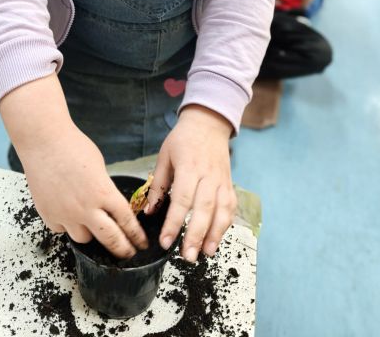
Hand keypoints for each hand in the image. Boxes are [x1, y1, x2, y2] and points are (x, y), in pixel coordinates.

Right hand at [19, 121, 148, 258]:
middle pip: (110, 239)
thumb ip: (104, 188)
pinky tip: (67, 212)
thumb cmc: (72, 147)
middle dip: (123, 250)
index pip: (126, 222)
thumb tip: (107, 203)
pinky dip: (66, 224)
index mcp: (104, 192)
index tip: (141, 243)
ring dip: (90, 234)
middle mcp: (86, 208)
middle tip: (128, 253)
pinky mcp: (49, 216)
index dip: (136, 236)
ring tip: (91, 225)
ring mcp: (66, 214)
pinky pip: (62, 229)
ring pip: (84, 238)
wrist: (43, 142)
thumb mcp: (99, 166)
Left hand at [146, 104, 235, 261]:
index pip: (182, 199)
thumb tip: (149, 212)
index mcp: (188, 166)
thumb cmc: (182, 140)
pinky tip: (217, 239)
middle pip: (204, 209)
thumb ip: (158, 185)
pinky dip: (225, 225)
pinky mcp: (229, 184)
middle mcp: (208, 175)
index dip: (174, 222)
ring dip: (214, 234)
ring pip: (221, 210)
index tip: (166, 241)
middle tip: (187, 256)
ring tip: (204, 253)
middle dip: (196, 235)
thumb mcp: (164, 156)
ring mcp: (222, 180)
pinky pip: (230, 207)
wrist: (208, 123)